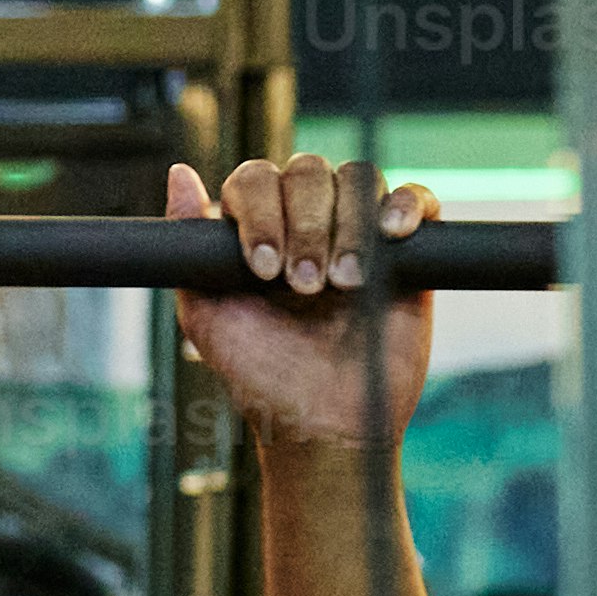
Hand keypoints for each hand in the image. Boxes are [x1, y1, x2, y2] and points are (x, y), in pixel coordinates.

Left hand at [170, 155, 436, 446]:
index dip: (261, 213)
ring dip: (349, 226)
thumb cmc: (263, 376)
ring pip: (358, 179)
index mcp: (261, 225)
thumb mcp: (207, 315)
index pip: (257, 179)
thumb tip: (179, 175)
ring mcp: (359, 231)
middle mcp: (309, 218)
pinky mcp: (408, 250)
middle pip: (308, 172)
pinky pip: (416, 197)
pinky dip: (406, 204)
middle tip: (306, 287)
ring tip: (344, 284)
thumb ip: (188, 244)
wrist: (324, 423)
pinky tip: (392, 234)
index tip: (263, 270)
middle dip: (305, 227)